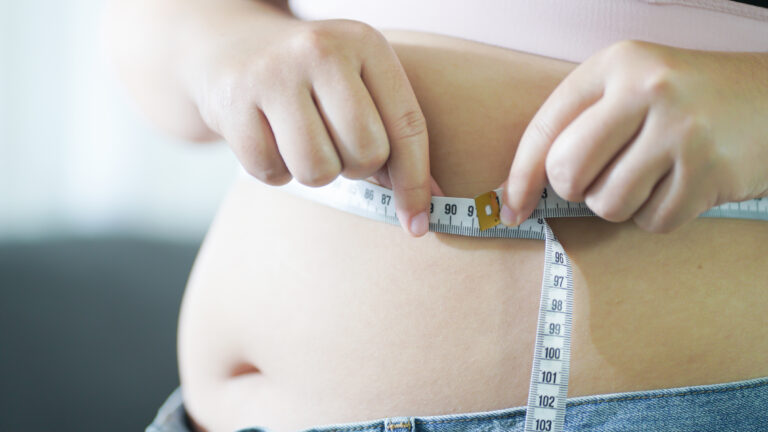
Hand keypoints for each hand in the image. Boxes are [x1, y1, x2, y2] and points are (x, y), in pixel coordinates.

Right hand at [192, 19, 433, 235]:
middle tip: (337, 146)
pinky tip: (271, 138)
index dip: (416, 182)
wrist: (233, 47)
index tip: (418, 223)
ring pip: (318, 170)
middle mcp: (320, 50)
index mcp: (365, 43)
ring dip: (316, 172)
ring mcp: (272, 74)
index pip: (407, 125)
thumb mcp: (360, 86)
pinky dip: (276, 170)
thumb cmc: (313, 80)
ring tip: (304, 141)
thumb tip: (421, 212)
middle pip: (366, 152)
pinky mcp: (233, 104)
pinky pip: (272, 173)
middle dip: (357, 167)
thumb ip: (394, 139)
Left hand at [501, 40, 767, 232]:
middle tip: (603, 179)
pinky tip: (681, 185)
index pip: (544, 129)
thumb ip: (580, 124)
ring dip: (622, 205)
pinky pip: (653, 221)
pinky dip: (659, 215)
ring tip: (651, 176)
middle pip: (568, 173)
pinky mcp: (711, 171)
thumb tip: (520, 191)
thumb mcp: (630, 87)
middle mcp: (647, 90)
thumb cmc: (686, 100)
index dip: (519, 177)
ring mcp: (682, 130)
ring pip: (608, 204)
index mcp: (615, 65)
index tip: (510, 208)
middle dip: (578, 190)